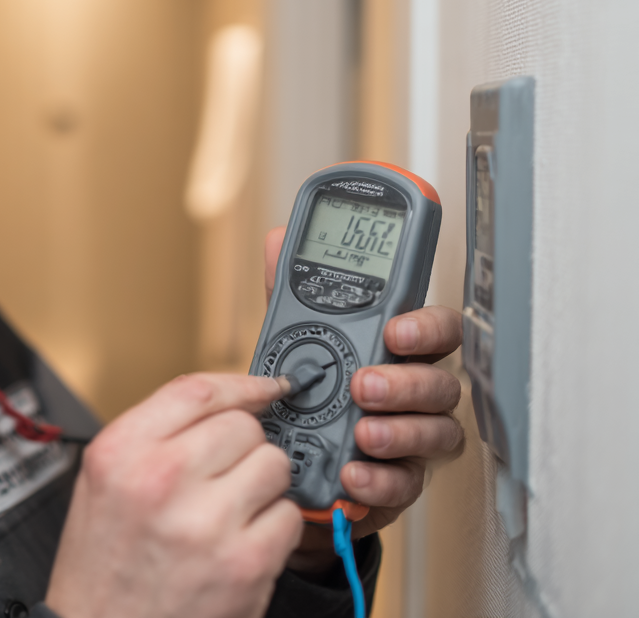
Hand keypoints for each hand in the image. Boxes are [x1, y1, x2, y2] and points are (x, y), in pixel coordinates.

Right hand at [46, 373, 304, 617]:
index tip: (268, 387)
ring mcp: (206, 521)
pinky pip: (289, 516)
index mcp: (120, 451)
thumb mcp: (105, 481)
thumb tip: (231, 402)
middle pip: (243, 425)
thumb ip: (157, 434)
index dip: (242, 384)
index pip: (198, 391)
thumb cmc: (104, 564)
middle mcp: (161, 477)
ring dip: (263, 486)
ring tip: (230, 513)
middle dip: (244, 448)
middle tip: (225, 479)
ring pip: (274, 465)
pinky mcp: (244, 563)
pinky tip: (242, 544)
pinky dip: (275, 529)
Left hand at [263, 226, 464, 572]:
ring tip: (362, 432)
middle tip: (365, 384)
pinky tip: (355, 472)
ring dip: (401, 432)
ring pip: (437, 432)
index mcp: (398, 349)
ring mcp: (412, 437)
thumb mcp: (293, 333)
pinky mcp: (398, 481)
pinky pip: (407, 483)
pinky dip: (382, 480)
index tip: (399, 329)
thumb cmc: (307, 388)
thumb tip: (280, 239)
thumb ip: (291, 290)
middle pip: (441, 382)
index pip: (437, 330)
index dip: (428, 327)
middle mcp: (415, 392)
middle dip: (406, 382)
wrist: (289, 456)